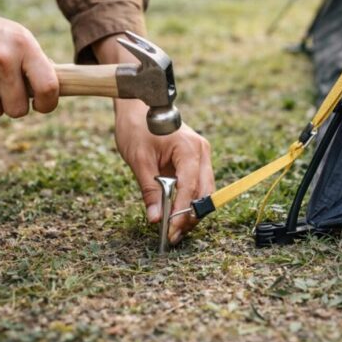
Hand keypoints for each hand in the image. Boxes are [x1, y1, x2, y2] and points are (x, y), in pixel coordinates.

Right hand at [0, 0, 58, 117]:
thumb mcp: (14, 36)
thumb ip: (33, 62)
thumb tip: (53, 90)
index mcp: (24, 46)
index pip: (49, 87)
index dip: (48, 103)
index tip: (40, 105)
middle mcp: (4, 60)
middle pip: (18, 110)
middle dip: (11, 105)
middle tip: (1, 90)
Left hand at [114, 100, 214, 243]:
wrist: (138, 106)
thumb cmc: (137, 127)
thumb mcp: (139, 161)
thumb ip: (149, 190)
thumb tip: (155, 218)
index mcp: (189, 149)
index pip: (190, 188)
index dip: (181, 212)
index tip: (170, 231)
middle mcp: (201, 152)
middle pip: (204, 193)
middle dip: (189, 216)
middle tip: (172, 235)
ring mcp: (201, 155)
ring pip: (203, 191)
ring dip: (190, 211)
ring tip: (173, 228)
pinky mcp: (195, 159)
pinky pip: (197, 185)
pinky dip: (188, 200)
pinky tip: (175, 213)